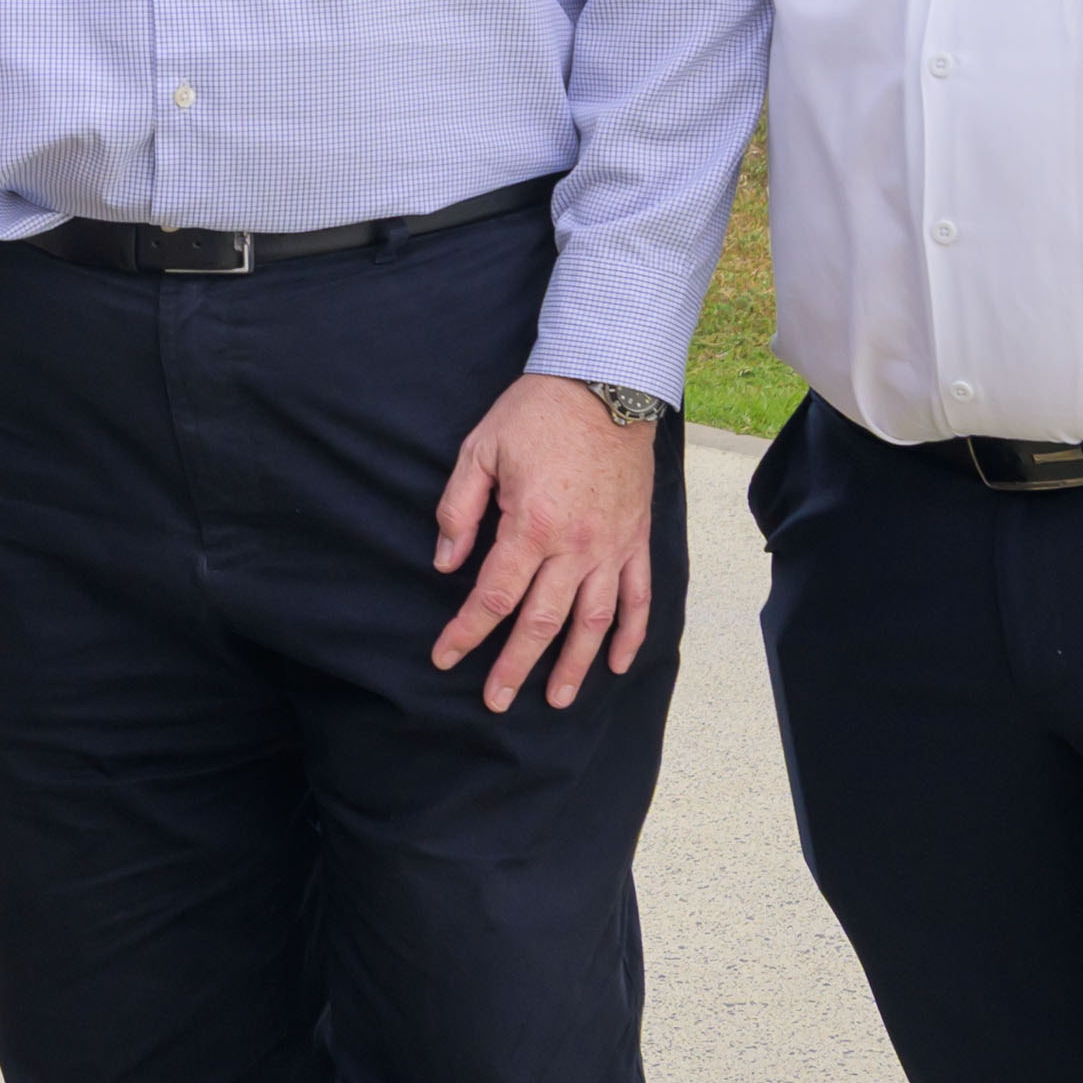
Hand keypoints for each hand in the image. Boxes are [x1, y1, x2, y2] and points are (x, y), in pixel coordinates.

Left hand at [426, 374, 661, 716]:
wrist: (604, 381)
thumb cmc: (536, 413)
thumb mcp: (479, 450)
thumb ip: (458, 510)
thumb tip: (445, 563)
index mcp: (531, 525)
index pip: (493, 597)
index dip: (465, 633)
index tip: (445, 657)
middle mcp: (575, 546)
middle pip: (541, 622)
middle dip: (515, 667)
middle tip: (496, 701)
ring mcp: (611, 546)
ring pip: (593, 621)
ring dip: (574, 665)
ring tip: (556, 699)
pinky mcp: (636, 538)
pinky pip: (638, 596)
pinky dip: (630, 633)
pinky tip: (617, 663)